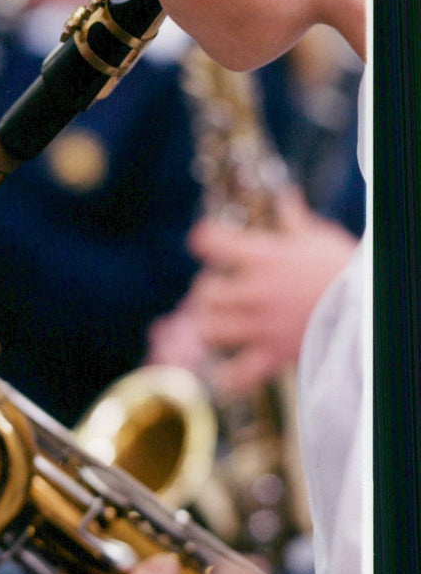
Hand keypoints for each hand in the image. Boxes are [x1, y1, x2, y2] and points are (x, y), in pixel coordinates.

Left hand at [182, 185, 357, 393]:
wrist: (370, 311)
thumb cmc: (347, 270)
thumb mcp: (319, 237)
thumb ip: (293, 219)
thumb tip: (286, 198)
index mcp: (262, 258)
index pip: (209, 242)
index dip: (204, 239)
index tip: (208, 241)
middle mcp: (255, 292)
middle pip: (204, 291)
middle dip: (206, 289)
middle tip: (220, 288)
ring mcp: (261, 326)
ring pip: (211, 330)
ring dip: (210, 325)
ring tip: (220, 322)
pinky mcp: (274, 355)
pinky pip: (238, 375)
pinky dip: (229, 375)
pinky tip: (228, 367)